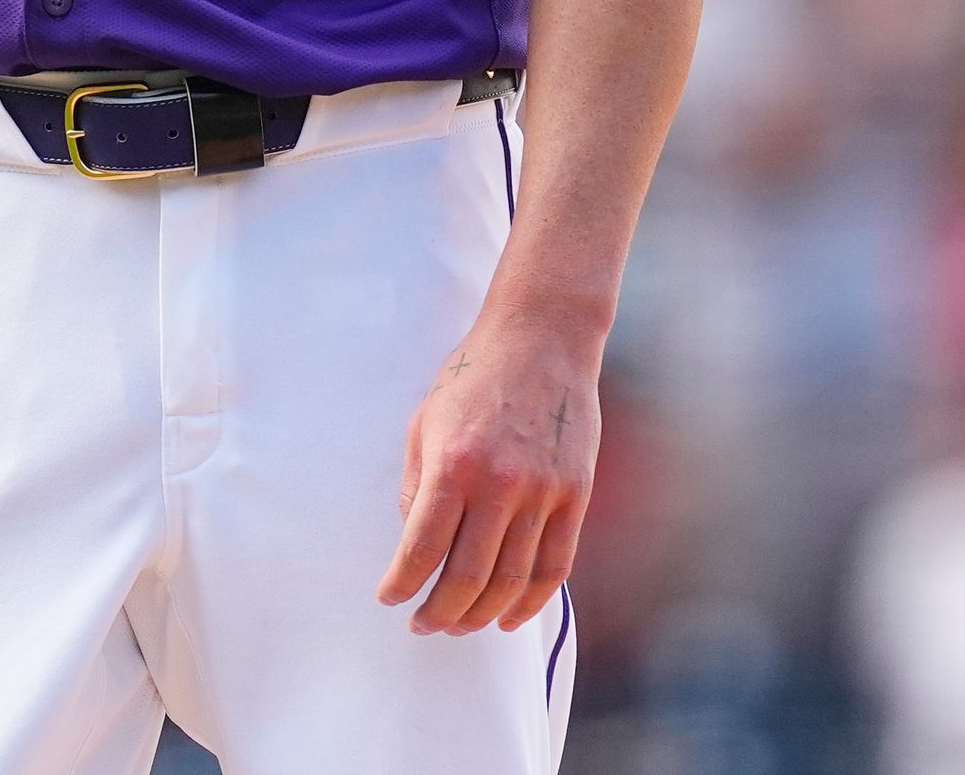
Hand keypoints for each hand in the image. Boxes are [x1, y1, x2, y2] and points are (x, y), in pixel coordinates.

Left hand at [376, 309, 599, 635]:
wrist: (542, 339)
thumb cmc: (473, 377)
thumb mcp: (425, 423)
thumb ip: (418, 487)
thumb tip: (416, 546)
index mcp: (454, 463)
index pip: (422, 548)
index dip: (402, 584)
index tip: (390, 598)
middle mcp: (500, 483)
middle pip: (467, 577)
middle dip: (439, 612)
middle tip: (424, 624)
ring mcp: (543, 492)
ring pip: (511, 581)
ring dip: (481, 616)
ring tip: (460, 625)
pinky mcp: (575, 495)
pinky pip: (554, 567)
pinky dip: (531, 602)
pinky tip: (509, 617)